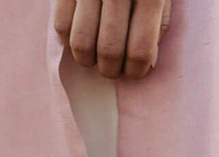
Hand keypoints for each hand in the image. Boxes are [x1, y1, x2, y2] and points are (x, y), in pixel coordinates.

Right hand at [54, 0, 172, 80]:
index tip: (133, 72)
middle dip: (110, 70)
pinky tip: (80, 32)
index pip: (140, 51)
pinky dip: (68, 39)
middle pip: (109, 52)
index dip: (136, 71)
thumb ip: (157, 22)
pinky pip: (61, 25)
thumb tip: (145, 63)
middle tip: (112, 68)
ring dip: (87, 60)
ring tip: (94, 55)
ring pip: (81, 44)